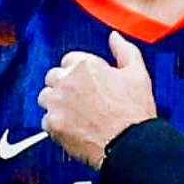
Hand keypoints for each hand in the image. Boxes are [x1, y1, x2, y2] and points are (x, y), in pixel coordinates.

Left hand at [36, 31, 158, 168]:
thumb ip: (124, 50)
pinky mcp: (52, 125)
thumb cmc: (134, 113)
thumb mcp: (137, 74)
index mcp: (85, 65)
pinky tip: (72, 128)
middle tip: (80, 99)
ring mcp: (57, 103)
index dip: (80, 71)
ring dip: (56, 103)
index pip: (69, 60)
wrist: (129, 145)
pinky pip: (45, 121)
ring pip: (45, 97)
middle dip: (64, 85)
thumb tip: (115, 37)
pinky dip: (56, 124)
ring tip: (74, 114)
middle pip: (53, 77)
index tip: (87, 81)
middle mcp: (67, 81)